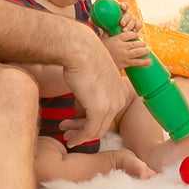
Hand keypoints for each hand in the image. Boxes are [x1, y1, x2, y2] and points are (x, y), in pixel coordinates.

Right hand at [59, 32, 133, 146]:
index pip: (107, 115)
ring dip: (80, 136)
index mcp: (120, 91)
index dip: (91, 123)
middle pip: (103, 125)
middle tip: (71, 136)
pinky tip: (70, 139)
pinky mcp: (100, 109)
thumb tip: (82, 106)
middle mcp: (120, 99)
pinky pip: (89, 130)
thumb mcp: (91, 78)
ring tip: (68, 139)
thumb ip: (91, 94)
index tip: (77, 126)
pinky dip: (79, 137)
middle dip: (85, 132)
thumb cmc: (82, 58)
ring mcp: (112, 105)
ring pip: (96, 130)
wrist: (80, 49)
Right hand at [102, 24, 150, 70]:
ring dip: (145, 51)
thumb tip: (105, 23)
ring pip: (138, 52)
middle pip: (136, 43)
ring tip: (147, 50)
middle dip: (142, 43)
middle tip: (143, 44)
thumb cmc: (100, 49)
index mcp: (116, 39)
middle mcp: (121, 46)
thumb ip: (106, 31)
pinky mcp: (125, 63)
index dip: (135, 34)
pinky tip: (149, 61)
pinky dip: (144, 62)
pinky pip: (137, 62)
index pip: (129, 34)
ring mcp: (124, 55)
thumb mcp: (102, 39)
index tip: (136, 36)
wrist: (97, 63)